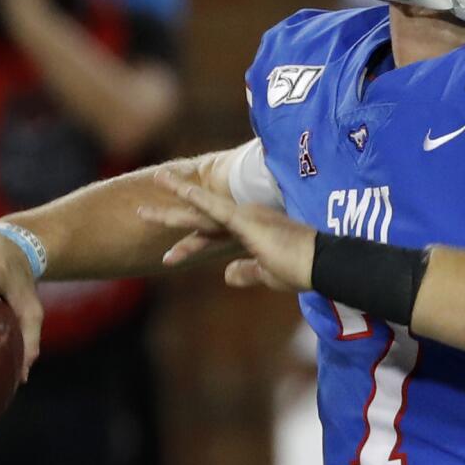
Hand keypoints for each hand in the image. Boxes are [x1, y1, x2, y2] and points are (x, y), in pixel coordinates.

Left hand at [138, 170, 315, 291]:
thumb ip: (246, 272)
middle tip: (142, 209)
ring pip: (200, 209)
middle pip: (200, 218)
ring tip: (151, 189)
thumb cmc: (302, 270)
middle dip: (172, 214)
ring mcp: (244, 218)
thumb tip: (225, 274)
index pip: (212, 236)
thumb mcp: (267, 274)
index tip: (169, 252)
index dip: (190, 244)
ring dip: (175, 200)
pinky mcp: (245, 219)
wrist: (322, 264)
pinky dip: (196, 198)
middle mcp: (244, 220)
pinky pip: (215, 206)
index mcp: (249, 234)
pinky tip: (180, 190)